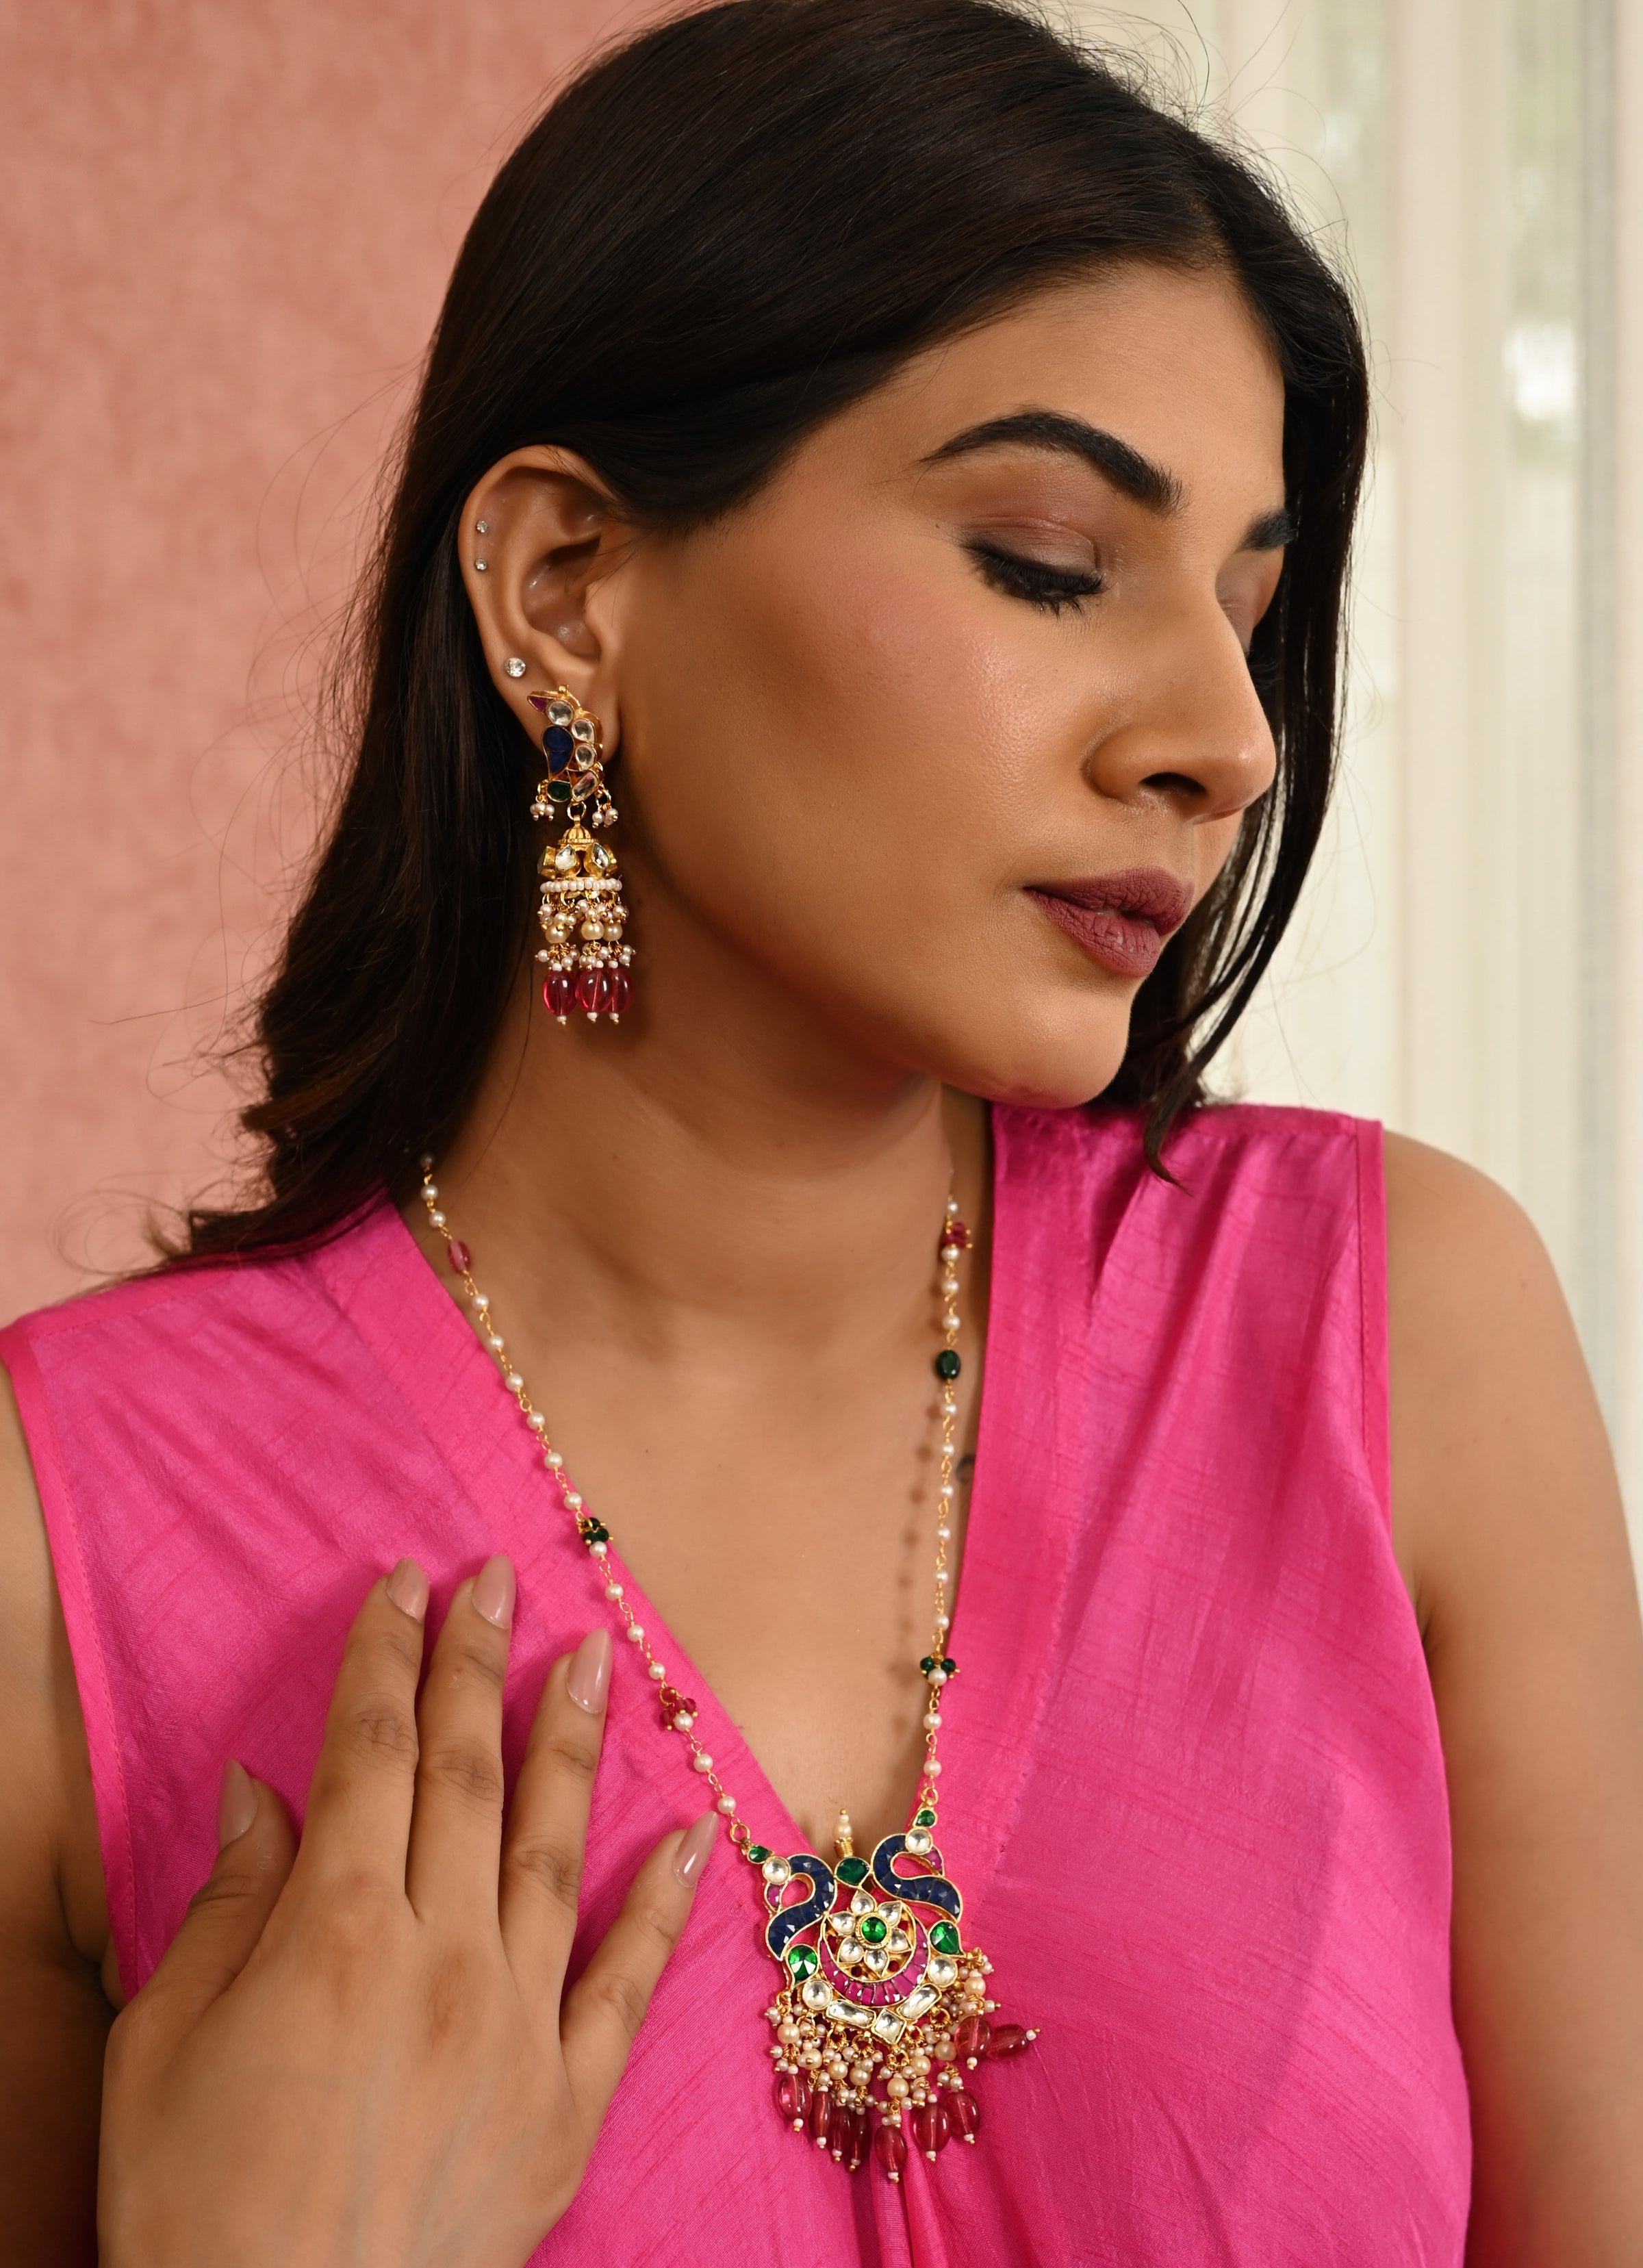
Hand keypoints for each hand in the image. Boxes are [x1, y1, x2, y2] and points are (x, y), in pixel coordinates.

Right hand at [97, 1555, 715, 2267]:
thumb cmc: (194, 2205)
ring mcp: (520, 2027)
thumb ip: (226, 1907)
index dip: (384, 1657)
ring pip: (557, 1849)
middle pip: (467, 1775)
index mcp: (339, 1932)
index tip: (403, 1585)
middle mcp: (444, 1958)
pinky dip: (666, 1905)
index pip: (371, 1753)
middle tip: (499, 1581)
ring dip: (573, 1741)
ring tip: (595, 1653)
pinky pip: (630, 1984)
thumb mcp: (163, 2043)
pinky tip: (693, 1835)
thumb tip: (261, 1794)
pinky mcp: (569, 2103)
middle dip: (477, 1665)